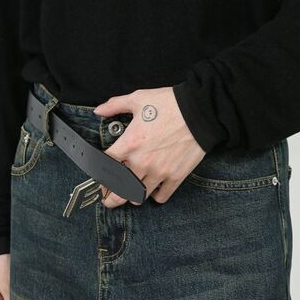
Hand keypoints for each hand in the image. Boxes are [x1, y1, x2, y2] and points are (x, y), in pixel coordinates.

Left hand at [93, 86, 205, 207]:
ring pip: (139, 197)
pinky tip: (154, 189)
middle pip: (119, 190)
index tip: (100, 177)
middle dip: (111, 199)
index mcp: (130, 143)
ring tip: (132, 194)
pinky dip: (155, 195)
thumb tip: (99, 110)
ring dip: (132, 197)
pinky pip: (161, 197)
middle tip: (108, 201)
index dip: (99, 173)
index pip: (105, 166)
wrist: (201, 111)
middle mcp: (142, 162)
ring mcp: (159, 172)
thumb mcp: (138, 98)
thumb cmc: (170, 104)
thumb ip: (115, 105)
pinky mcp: (175, 177)